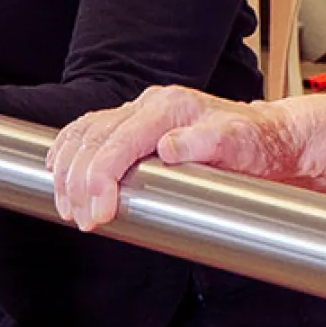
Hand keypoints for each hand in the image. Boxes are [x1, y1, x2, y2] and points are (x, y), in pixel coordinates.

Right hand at [47, 85, 298, 230]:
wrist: (267, 139)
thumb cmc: (255, 145)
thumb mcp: (242, 145)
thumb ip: (210, 143)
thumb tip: (169, 146)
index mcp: (171, 107)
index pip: (119, 139)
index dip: (101, 176)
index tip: (98, 214)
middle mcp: (151, 105)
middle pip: (95, 137)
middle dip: (80, 182)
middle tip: (83, 221)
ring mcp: (140, 112)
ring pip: (85, 132)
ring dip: (68, 171)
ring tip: (69, 209)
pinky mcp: (134, 125)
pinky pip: (89, 130)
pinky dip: (68, 150)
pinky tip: (58, 170)